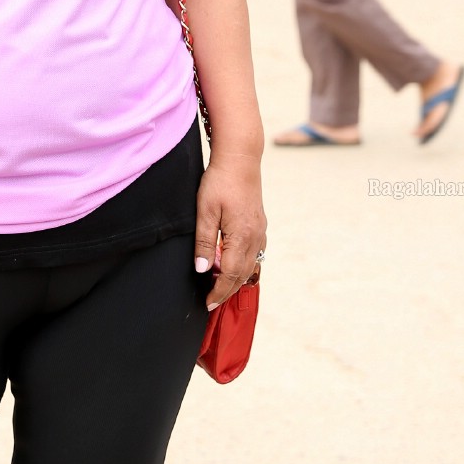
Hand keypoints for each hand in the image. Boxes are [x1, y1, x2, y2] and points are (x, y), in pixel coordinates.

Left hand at [194, 155, 266, 309]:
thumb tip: (203, 270)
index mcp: (242, 236)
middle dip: (227, 290)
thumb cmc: (219, 182)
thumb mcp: (205, 212)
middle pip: (243, 274)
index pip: (231, 275)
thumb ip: (204, 242)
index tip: (208, 304)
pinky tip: (232, 266)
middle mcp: (255, 237)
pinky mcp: (259, 225)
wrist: (240, 159)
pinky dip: (244, 265)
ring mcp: (260, 231)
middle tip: (211, 301)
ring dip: (236, 279)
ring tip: (220, 288)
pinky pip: (255, 253)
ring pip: (251, 265)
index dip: (219, 291)